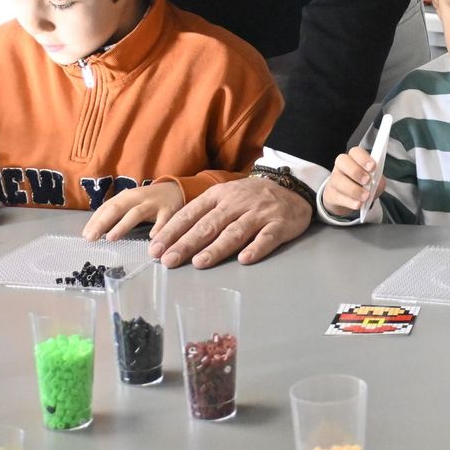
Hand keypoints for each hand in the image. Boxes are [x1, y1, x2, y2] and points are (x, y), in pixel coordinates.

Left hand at [83, 180, 185, 241]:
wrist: (177, 190)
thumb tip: (95, 231)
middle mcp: (138, 197)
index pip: (106, 207)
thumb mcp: (131, 204)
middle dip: (103, 222)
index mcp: (126, 196)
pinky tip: (152, 238)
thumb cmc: (149, 201)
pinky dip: (159, 228)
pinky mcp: (170, 210)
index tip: (85, 235)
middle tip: (91, 237)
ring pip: (136, 213)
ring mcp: (154, 204)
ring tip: (112, 237)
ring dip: (123, 225)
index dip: (95, 220)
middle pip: (117, 208)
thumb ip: (116, 215)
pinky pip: (164, 220)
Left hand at [147, 177, 311, 267]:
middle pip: (209, 225)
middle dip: (187, 243)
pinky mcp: (280, 224)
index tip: (156, 249)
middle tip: (169, 261)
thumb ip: (201, 214)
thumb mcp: (225, 197)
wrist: (292, 186)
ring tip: (199, 263)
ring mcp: (259, 213)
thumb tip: (169, 237)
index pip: (191, 214)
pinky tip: (245, 260)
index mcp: (220, 195)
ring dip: (216, 248)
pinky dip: (256, 248)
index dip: (173, 232)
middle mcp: (238, 202)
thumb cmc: (251, 198)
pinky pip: (267, 237)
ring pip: (235, 231)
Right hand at [321, 147, 379, 217]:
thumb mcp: (375, 182)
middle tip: (367, 181)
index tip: (373, 167)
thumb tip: (378, 182)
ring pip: (338, 180)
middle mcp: (342, 165)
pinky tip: (358, 204)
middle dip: (356, 171)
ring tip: (365, 197)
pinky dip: (349, 201)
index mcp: (354, 158)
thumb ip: (378, 180)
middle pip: (342, 161)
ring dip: (353, 189)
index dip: (363, 158)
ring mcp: (334, 179)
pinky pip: (337, 196)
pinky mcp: (330, 194)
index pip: (356, 152)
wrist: (349, 200)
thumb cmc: (364, 186)